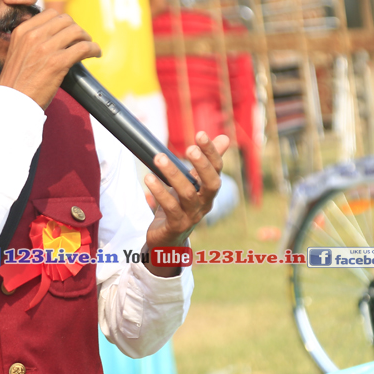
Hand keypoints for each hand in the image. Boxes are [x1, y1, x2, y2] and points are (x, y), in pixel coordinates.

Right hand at [0, 9, 100, 109]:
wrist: (13, 102)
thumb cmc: (16, 83)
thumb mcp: (17, 53)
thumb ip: (30, 41)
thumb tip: (53, 36)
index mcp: (22, 31)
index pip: (50, 14)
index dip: (64, 23)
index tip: (68, 32)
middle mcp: (33, 36)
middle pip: (65, 20)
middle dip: (76, 29)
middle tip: (80, 41)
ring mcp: (46, 48)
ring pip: (76, 31)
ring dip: (86, 38)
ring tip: (89, 47)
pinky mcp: (58, 63)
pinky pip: (83, 48)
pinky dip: (94, 49)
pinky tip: (96, 54)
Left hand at [144, 131, 230, 276]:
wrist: (168, 239)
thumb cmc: (181, 206)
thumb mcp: (192, 182)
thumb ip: (205, 162)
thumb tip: (224, 138)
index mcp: (209, 190)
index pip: (216, 169)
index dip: (211, 153)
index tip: (200, 134)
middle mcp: (205, 203)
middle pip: (212, 184)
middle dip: (202, 165)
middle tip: (190, 148)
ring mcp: (192, 216)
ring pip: (187, 194)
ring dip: (173, 174)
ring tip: (159, 157)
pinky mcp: (176, 226)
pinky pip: (170, 207)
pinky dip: (159, 192)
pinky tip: (149, 178)